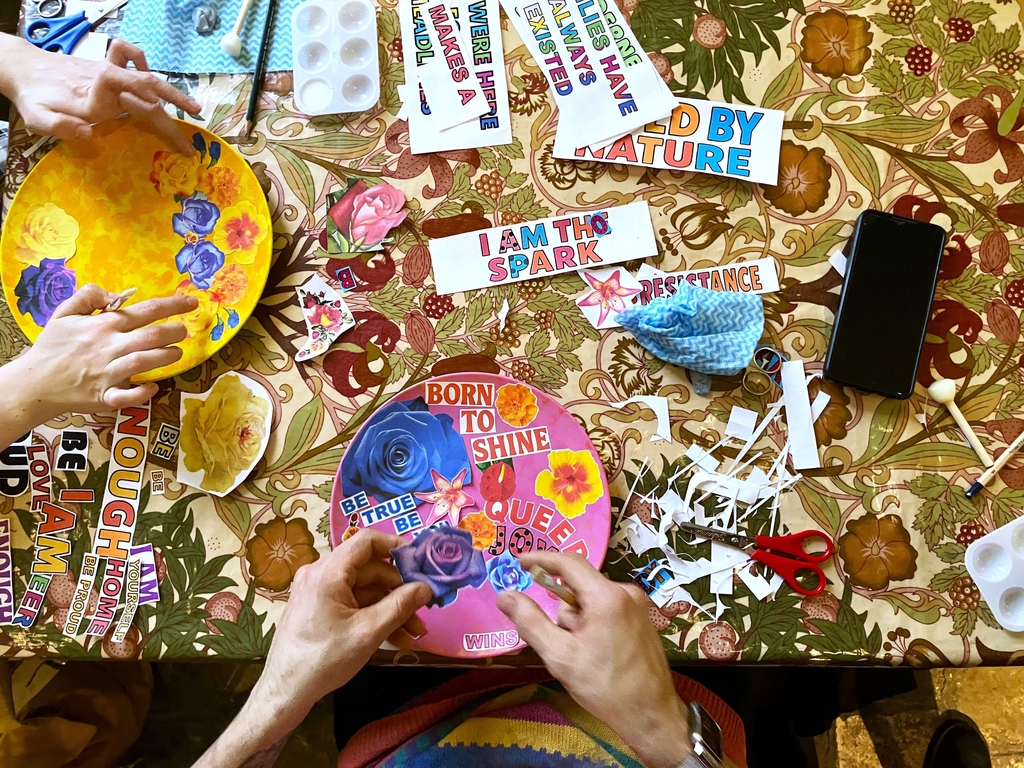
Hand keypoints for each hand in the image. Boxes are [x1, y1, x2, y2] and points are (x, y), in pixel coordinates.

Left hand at [0, 36, 200, 153]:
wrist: (23, 68)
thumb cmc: (32, 97)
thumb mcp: (37, 118)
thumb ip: (60, 126)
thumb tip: (89, 134)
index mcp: (92, 97)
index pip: (124, 92)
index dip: (140, 102)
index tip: (153, 116)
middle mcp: (106, 81)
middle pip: (146, 88)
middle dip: (172, 108)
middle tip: (191, 136)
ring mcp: (109, 72)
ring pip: (146, 76)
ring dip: (172, 92)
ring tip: (194, 109)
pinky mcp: (108, 68)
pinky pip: (130, 57)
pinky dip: (143, 65)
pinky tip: (150, 84)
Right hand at [0, 284, 193, 435]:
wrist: (34, 382)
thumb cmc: (53, 346)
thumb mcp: (64, 313)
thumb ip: (88, 296)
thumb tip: (114, 293)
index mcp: (103, 325)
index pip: (145, 311)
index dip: (173, 305)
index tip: (192, 302)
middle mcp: (109, 347)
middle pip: (151, 336)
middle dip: (174, 332)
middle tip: (184, 331)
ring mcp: (108, 372)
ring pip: (144, 362)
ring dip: (166, 357)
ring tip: (177, 353)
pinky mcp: (105, 395)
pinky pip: (128, 395)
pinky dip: (143, 392)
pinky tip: (154, 387)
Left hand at [255, 529, 430, 727]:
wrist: (285, 691)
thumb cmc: (324, 660)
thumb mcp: (368, 632)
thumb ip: (400, 606)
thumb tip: (426, 588)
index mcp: (328, 572)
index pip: (367, 541)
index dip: (396, 546)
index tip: (421, 561)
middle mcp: (320, 573)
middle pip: (369, 570)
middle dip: (399, 591)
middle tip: (423, 611)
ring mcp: (318, 591)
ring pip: (364, 590)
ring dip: (390, 608)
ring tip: (414, 632)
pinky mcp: (318, 607)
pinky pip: (352, 602)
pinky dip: (373, 616)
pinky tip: (395, 637)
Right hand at [497, 551, 691, 767]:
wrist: (651, 715)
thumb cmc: (604, 686)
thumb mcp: (560, 656)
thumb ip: (529, 621)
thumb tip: (504, 596)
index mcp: (607, 597)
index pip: (569, 563)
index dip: (541, 559)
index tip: (519, 561)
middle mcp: (626, 593)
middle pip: (580, 586)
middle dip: (563, 610)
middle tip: (559, 642)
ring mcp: (638, 606)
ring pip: (592, 601)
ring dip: (579, 621)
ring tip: (582, 656)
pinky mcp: (642, 619)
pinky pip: (607, 610)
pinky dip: (593, 625)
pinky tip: (596, 654)